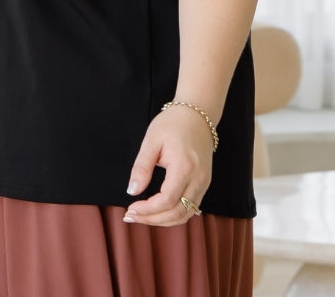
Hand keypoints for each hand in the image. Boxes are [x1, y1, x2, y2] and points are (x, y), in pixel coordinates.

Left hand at [123, 105, 213, 225]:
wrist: (197, 115)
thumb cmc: (173, 123)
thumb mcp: (152, 140)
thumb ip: (142, 167)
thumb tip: (132, 191)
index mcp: (185, 167)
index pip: (167, 201)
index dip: (147, 210)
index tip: (130, 209)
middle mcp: (198, 179)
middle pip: (177, 213)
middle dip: (152, 219)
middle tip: (131, 216)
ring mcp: (203, 182)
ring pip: (185, 214)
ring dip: (163, 220)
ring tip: (142, 216)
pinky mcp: (204, 183)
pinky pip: (190, 208)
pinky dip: (174, 214)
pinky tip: (158, 211)